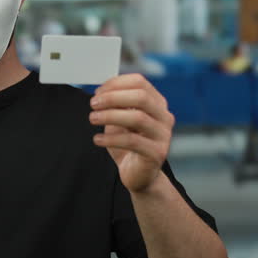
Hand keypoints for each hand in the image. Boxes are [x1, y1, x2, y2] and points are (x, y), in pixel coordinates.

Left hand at [89, 73, 174, 192]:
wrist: (138, 175)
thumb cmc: (128, 144)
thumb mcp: (120, 120)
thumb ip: (116, 104)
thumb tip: (101, 91)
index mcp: (157, 103)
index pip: (140, 82)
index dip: (116, 83)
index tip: (98, 92)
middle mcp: (164, 117)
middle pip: (141, 97)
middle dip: (113, 97)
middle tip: (93, 104)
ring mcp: (163, 135)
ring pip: (138, 118)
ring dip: (110, 116)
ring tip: (93, 119)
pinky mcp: (156, 153)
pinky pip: (132, 141)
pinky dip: (110, 138)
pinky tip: (97, 139)